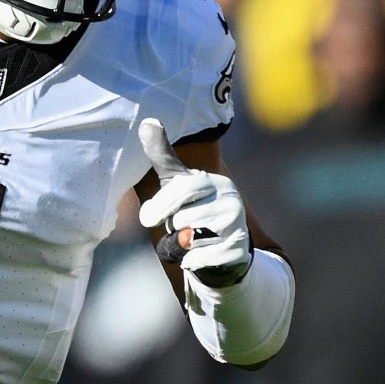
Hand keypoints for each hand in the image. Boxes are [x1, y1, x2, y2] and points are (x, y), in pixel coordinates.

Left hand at [136, 118, 248, 286]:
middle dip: (172, 227)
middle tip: (178, 227)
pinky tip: (199, 254)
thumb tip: (146, 121)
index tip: (147, 218)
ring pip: (189, 240)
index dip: (161, 205)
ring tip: (190, 239)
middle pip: (183, 217)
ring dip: (179, 246)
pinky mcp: (238, 252)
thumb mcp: (177, 183)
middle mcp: (232, 200)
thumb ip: (163, 155)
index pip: (184, 188)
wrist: (220, 251)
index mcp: (215, 182)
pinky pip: (199, 259)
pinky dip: (191, 261)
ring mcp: (238, 226)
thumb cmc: (193, 212)